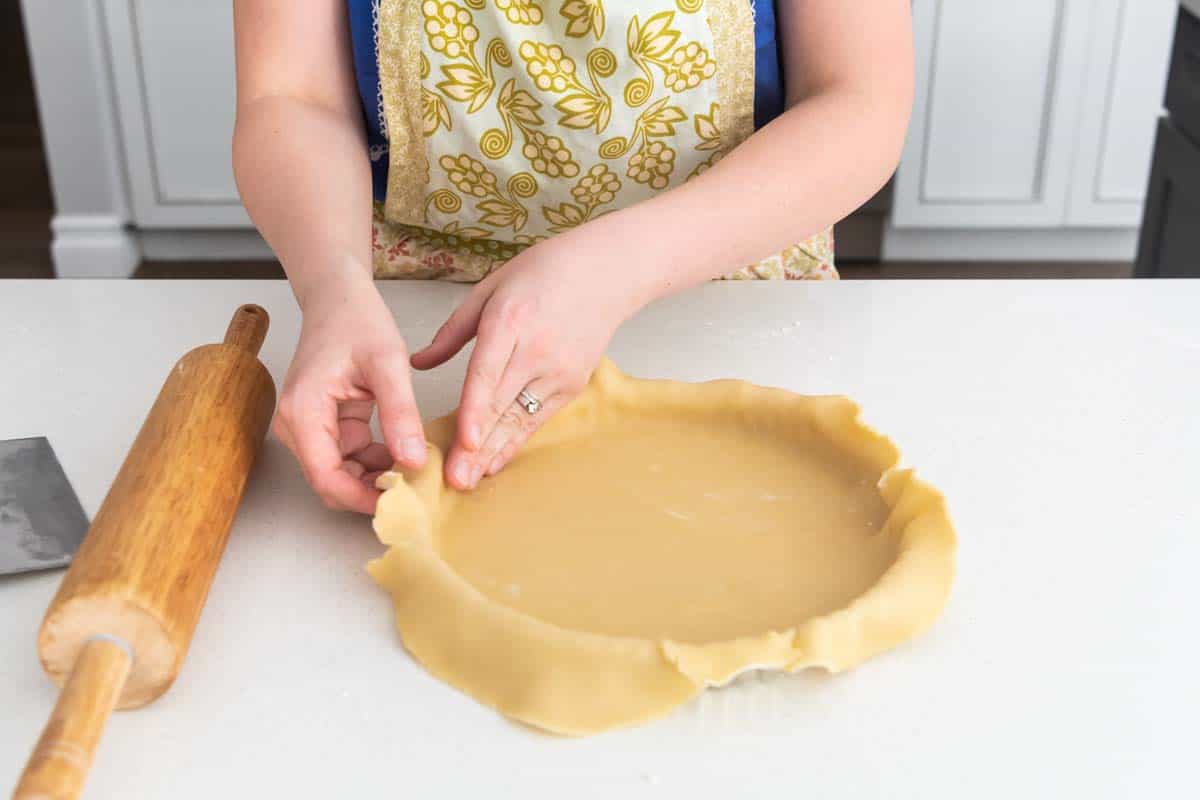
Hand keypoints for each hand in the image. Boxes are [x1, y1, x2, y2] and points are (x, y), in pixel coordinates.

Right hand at [274, 273, 426, 512]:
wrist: (338, 297)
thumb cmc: (356, 320)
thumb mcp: (388, 363)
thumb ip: (400, 413)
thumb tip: (413, 461)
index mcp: (303, 412)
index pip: (327, 479)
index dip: (364, 498)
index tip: (403, 502)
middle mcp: (298, 426)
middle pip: (332, 482)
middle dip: (373, 490)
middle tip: (418, 489)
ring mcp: (309, 428)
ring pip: (343, 474)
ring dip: (378, 476)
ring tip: (418, 468)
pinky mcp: (325, 426)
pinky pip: (350, 457)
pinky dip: (377, 460)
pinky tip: (405, 452)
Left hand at [411, 234, 643, 489]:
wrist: (605, 272)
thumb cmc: (542, 273)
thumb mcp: (490, 290)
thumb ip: (452, 331)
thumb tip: (417, 364)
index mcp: (511, 321)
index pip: (488, 373)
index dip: (476, 411)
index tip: (464, 441)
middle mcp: (537, 351)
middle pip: (502, 406)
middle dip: (477, 446)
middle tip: (455, 480)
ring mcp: (559, 371)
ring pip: (521, 419)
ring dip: (494, 452)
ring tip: (471, 480)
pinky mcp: (573, 384)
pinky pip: (539, 419)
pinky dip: (516, 442)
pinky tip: (496, 462)